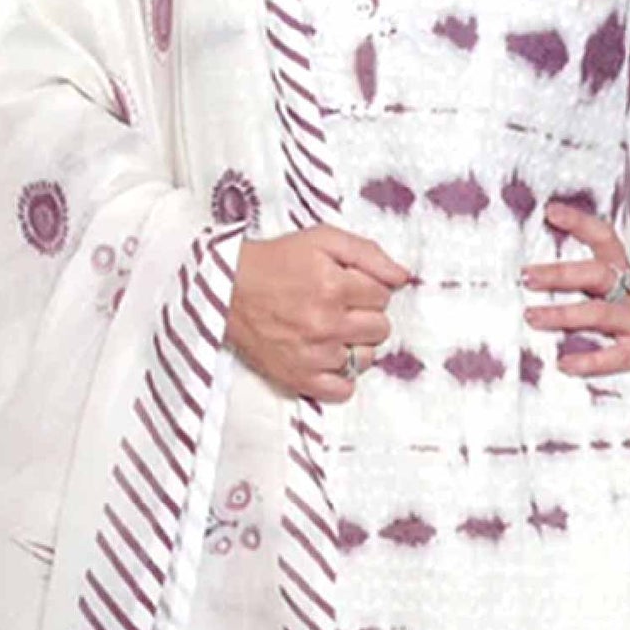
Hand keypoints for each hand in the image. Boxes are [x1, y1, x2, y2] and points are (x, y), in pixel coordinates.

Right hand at [226, 225, 412, 402]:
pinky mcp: (299, 377)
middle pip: (380, 328)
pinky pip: (342, 390)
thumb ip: (368, 253)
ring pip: (365, 358)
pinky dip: (341, 377)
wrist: (226, 289)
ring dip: (355, 344)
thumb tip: (402, 276)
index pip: (384, 296)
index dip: (369, 288)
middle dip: (366, 315)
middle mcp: (325, 324)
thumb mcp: (322, 239)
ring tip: (331, 330)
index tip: (349, 285)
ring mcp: (313, 355)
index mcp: (334, 286)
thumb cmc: (276, 262)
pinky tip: (328, 357)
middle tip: (340, 306)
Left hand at [521, 199, 629, 396]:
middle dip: (559, 273)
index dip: (579, 223)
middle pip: (596, 274)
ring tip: (532, 316)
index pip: (605, 241)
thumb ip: (605, 294)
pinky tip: (564, 363)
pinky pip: (616, 356)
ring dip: (563, 315)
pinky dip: (589, 360)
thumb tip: (557, 293)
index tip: (550, 210)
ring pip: (600, 313)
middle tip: (526, 275)